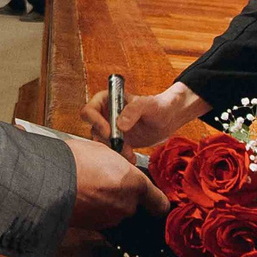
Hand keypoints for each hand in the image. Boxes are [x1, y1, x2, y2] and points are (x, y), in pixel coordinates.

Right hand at [64, 137, 166, 232]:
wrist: (49, 180)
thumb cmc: (76, 161)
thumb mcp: (105, 152)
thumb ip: (121, 165)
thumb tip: (120, 168)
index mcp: (135, 184)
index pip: (159, 203)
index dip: (157, 202)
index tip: (155, 200)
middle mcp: (127, 205)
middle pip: (132, 204)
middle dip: (121, 195)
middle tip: (105, 180)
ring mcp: (110, 218)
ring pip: (114, 211)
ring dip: (106, 202)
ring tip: (88, 187)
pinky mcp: (93, 227)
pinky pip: (98, 217)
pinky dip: (92, 210)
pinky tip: (80, 196)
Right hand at [83, 80, 207, 154]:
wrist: (168, 119)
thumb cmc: (158, 106)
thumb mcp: (147, 104)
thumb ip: (133, 110)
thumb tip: (119, 125)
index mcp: (106, 100)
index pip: (89, 111)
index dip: (96, 122)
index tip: (110, 132)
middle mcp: (104, 115)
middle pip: (94, 130)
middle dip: (107, 140)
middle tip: (122, 144)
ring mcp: (110, 129)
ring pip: (102, 143)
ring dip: (114, 150)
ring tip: (129, 152)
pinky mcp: (117, 141)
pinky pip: (112, 151)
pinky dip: (120, 156)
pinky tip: (131, 156)